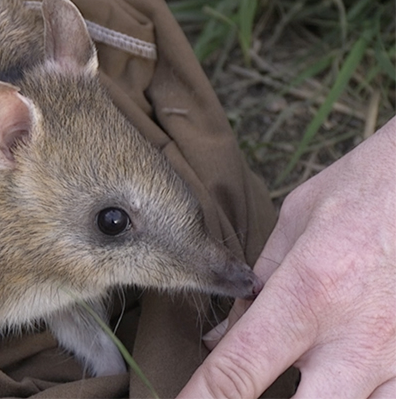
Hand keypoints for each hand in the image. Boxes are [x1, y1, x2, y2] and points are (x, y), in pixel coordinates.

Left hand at [178, 117, 395, 398]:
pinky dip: (363, 398)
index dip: (203, 398)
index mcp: (307, 291)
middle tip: (242, 389)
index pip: (239, 366)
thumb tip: (221, 338)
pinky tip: (342, 383)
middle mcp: (354, 336)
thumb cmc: (365, 190)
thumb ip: (256, 287)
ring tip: (299, 379)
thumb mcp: (296, 225)